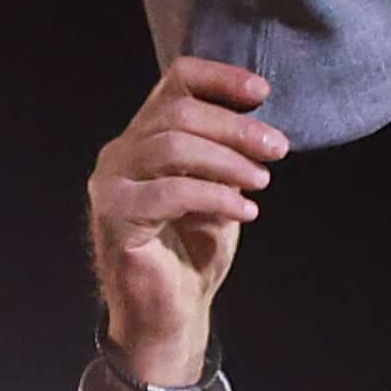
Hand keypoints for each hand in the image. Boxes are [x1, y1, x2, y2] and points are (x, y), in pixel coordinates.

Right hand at [89, 55, 284, 388]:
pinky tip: (246, 212)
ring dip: (228, 160)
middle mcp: (121, 152)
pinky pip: (170, 192)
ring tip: (263, 181)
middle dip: (235, 127)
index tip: (262, 92)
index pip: (175, 83)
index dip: (219, 78)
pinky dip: (215, 197)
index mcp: (145, 137)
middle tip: (277, 148)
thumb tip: (262, 129)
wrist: (169, 312)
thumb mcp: (220, 191)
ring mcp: (112, 183)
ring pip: (171, 146)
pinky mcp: (115, 217)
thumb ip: (228, 157)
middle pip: (178, 113)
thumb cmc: (194, 251)